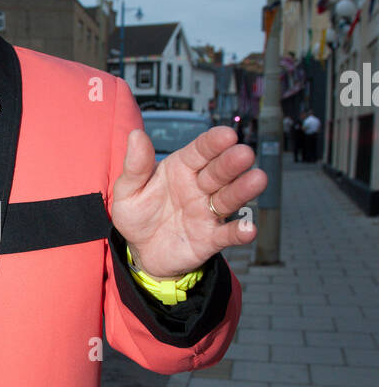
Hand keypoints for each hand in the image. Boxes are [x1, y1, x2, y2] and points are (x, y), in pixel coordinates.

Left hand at [111, 125, 267, 277]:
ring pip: (229, 198)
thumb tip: (136, 135)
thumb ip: (135, 166)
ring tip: (258, 180)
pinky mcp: (211, 238)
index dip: (213, 143)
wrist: (141, 251)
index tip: (227, 134)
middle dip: (232, 163)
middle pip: (219, 172)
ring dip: (243, 190)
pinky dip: (240, 232)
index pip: (200, 151)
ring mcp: (207, 212)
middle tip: (244, 154)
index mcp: (181, 168)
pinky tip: (249, 228)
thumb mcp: (128, 190)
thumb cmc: (137, 214)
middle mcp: (200, 186)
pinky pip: (227, 234)